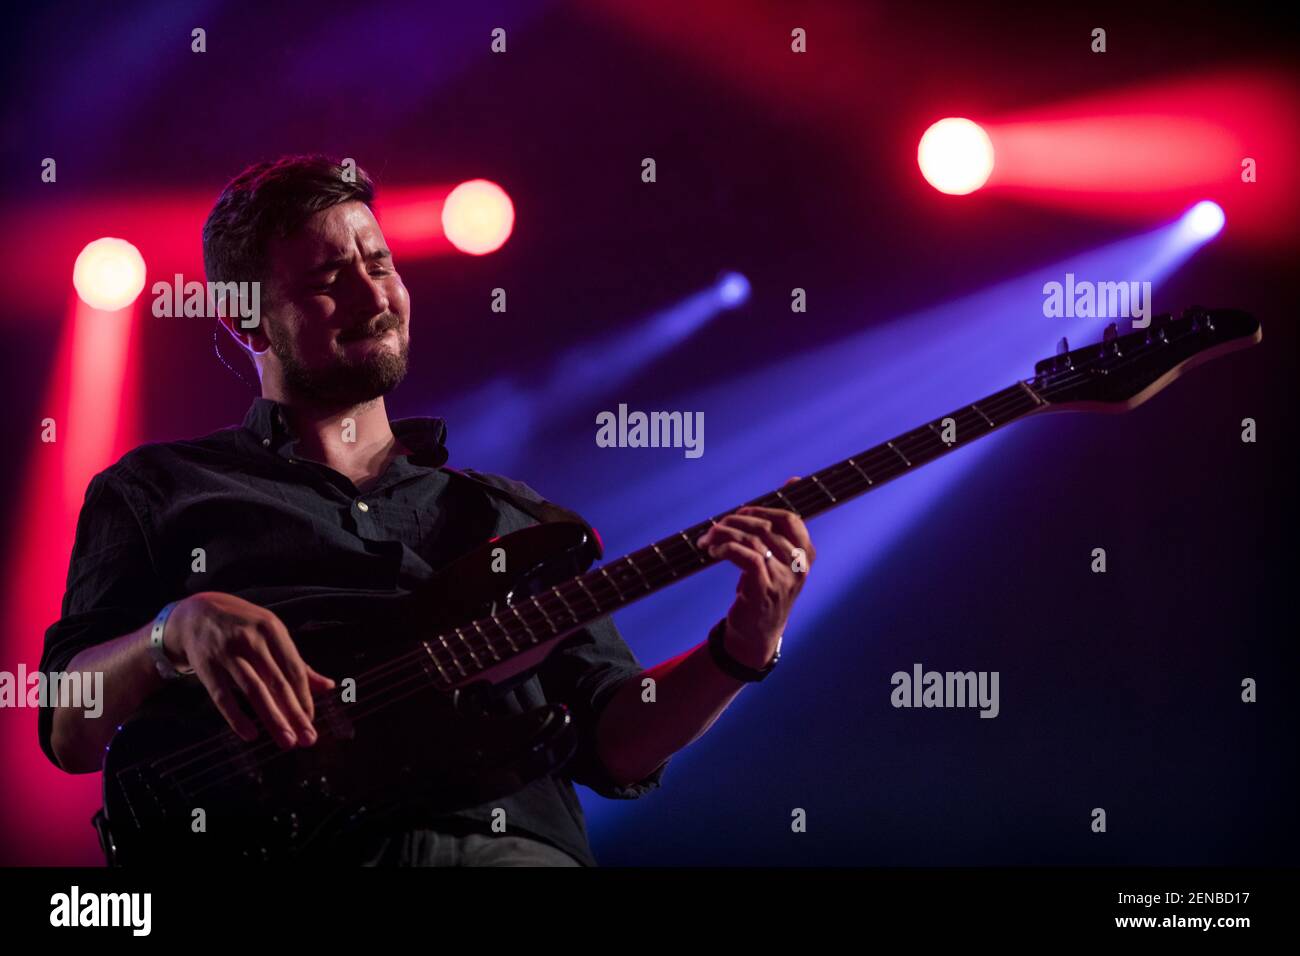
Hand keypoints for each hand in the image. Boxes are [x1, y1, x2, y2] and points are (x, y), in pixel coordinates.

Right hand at [165, 592, 335, 747]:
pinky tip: (251, 735)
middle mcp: (252, 640)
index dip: (305, 697)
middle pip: (278, 683)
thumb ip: (298, 663)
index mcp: (272, 630)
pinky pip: (223, 696)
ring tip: (287, 741)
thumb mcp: (272, 634)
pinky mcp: (207, 666)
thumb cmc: (244, 627)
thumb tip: (328, 686)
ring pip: (254, 691)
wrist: (197, 613)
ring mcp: (227, 653)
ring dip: (273, 719)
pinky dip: (237, 717)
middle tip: (307, 739)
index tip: (311, 721)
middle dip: (295, 713)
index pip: (294, 669)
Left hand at [695, 479, 815, 669]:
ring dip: (723, 535)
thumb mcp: (779, 558)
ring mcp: (783, 579)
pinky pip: (745, 556)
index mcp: (806, 554)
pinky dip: (725, 549)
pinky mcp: (763, 590)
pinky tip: (713, 553)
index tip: (742, 513)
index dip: (762, 509)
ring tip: (708, 540)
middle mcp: (799, 566)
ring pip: (752, 539)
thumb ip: (782, 524)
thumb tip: (794, 480)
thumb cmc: (766, 589)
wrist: (757, 635)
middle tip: (715, 528)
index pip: (790, 518)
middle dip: (734, 521)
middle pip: (765, 526)